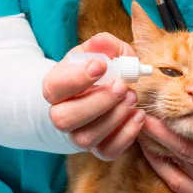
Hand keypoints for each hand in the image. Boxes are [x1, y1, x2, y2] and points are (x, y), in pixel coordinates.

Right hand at [43, 32, 145, 160]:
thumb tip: (102, 42)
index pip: (54, 87)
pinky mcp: (98, 148)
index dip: (76, 78)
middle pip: (65, 118)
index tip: (100, 66)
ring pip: (86, 138)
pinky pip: (108, 151)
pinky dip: (126, 135)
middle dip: (96, 102)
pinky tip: (138, 115)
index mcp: (55, 87)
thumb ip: (103, 45)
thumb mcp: (99, 52)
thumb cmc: (98, 71)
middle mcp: (61, 115)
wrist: (98, 95)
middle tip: (121, 86)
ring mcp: (78, 135)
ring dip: (113, 117)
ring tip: (132, 97)